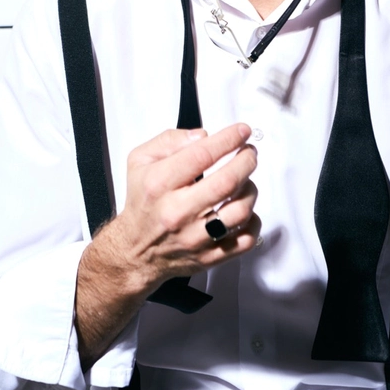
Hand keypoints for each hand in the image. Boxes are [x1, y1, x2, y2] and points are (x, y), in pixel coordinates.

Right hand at [115, 121, 259, 294]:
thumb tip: (203, 136)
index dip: (228, 139)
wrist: (135, 251)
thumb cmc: (143, 201)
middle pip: (226, 182)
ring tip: (245, 180)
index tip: (242, 131)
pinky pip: (244, 240)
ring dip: (250, 190)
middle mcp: (177, 212)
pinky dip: (253, 221)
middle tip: (249, 153)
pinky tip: (243, 208)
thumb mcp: (140, 160)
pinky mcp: (209, 257)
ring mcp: (194, 237)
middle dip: (246, 161)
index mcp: (159, 184)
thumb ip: (170, 140)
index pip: (202, 155)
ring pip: (240, 211)